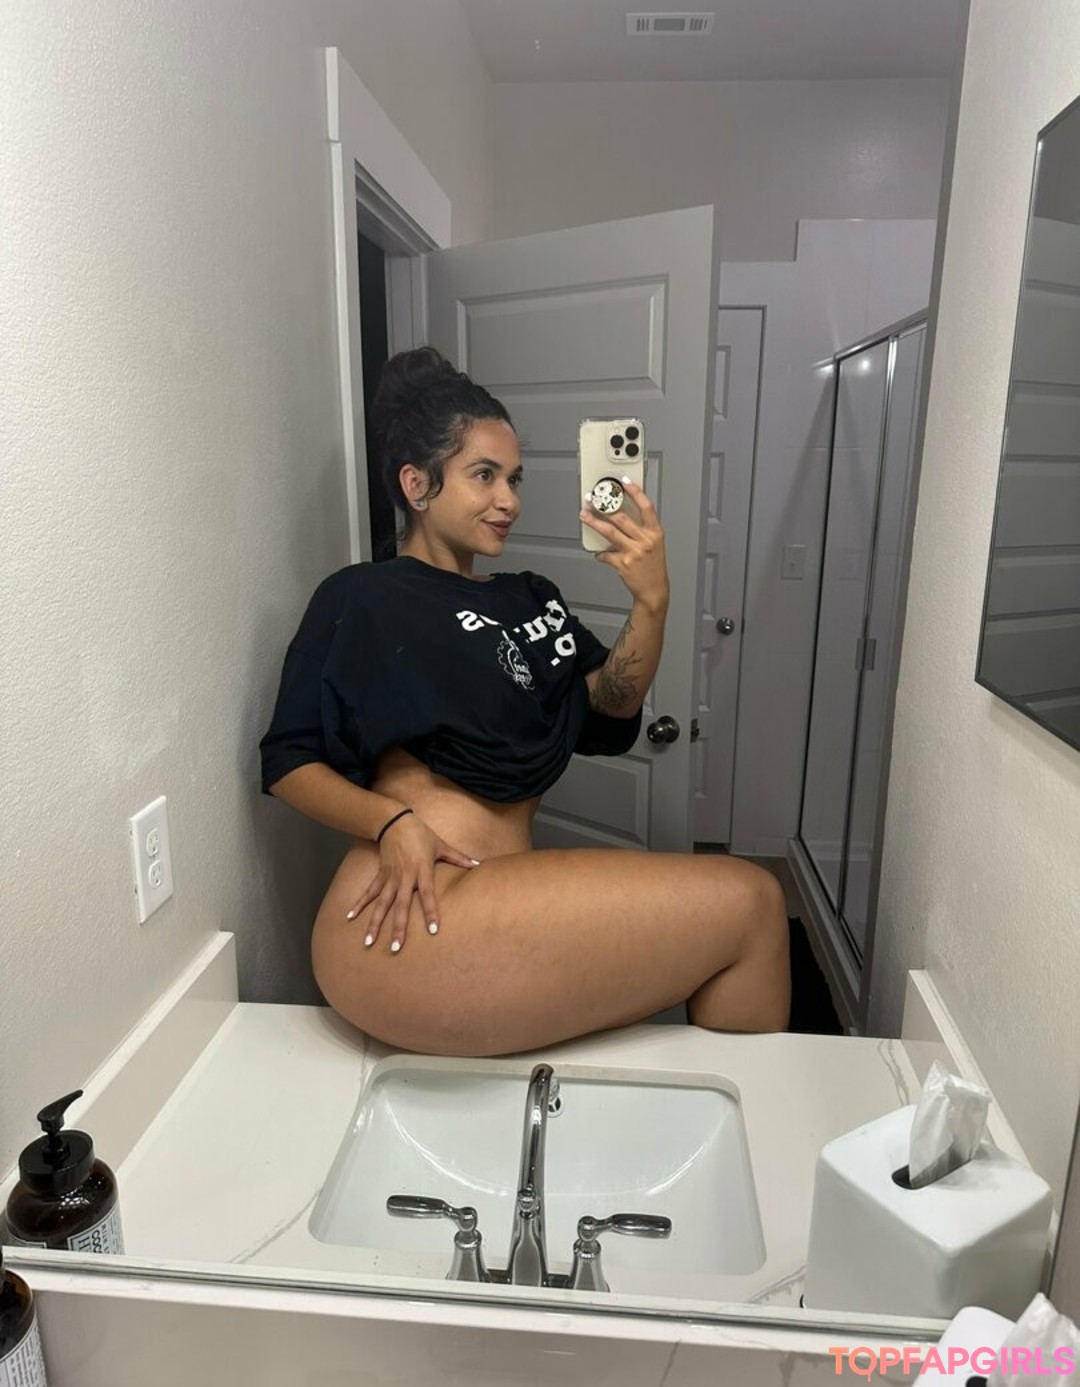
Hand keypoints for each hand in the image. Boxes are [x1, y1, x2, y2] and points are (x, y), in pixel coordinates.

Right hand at [345, 813, 477, 953]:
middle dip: (398, 927)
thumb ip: (459, 858)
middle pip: (400, 906)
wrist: (394, 821)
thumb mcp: (441, 845)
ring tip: (368, 942)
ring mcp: (389, 877)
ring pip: (381, 904)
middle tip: (396, 948)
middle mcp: (404, 876)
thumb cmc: (421, 834)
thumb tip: (478, 865)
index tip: (433, 931)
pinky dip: (359, 904)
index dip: (431, 912)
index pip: (428, 895)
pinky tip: (350, 918)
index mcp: (421, 870)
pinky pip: (369, 892)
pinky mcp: (380, 875)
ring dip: (374, 923)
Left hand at [581, 477, 669, 611]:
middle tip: (593, 499)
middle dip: (605, 506)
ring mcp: (634, 552)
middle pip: (622, 517)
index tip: (624, 482)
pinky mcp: (623, 563)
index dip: (636, 492)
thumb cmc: (653, 567)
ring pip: (610, 532)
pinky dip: (600, 553)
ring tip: (584, 515)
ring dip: (594, 522)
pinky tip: (598, 552)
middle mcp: (645, 541)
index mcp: (655, 533)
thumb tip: (622, 515)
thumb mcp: (654, 544)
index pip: (646, 507)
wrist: (654, 590)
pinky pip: (606, 554)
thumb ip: (642, 529)